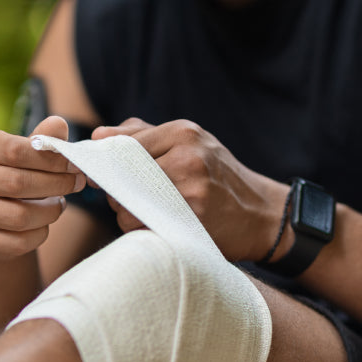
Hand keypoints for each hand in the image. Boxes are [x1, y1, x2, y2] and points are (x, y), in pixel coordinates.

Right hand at [0, 116, 85, 260]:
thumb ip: (44, 140)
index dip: (51, 159)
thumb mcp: (30, 155)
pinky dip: (39, 235)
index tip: (74, 165)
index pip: (16, 150)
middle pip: (18, 183)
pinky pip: (17, 242)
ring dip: (50, 212)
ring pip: (20, 216)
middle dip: (56, 184)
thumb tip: (59, 124)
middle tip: (77, 184)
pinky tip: (43, 225)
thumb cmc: (18, 177)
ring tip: (59, 205)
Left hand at [92, 118, 288, 261]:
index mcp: (185, 132)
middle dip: (116, 190)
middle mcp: (188, 156)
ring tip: (146, 212)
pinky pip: (142, 226)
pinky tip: (156, 225)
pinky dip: (140, 228)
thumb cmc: (220, 177)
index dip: (107, 162)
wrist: (263, 215)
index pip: (125, 145)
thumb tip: (98, 135)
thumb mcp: (190, 144)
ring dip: (126, 213)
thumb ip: (143, 135)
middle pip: (122, 175)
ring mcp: (190, 189)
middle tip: (126, 197)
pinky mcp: (190, 220)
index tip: (100, 174)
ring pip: (127, 205)